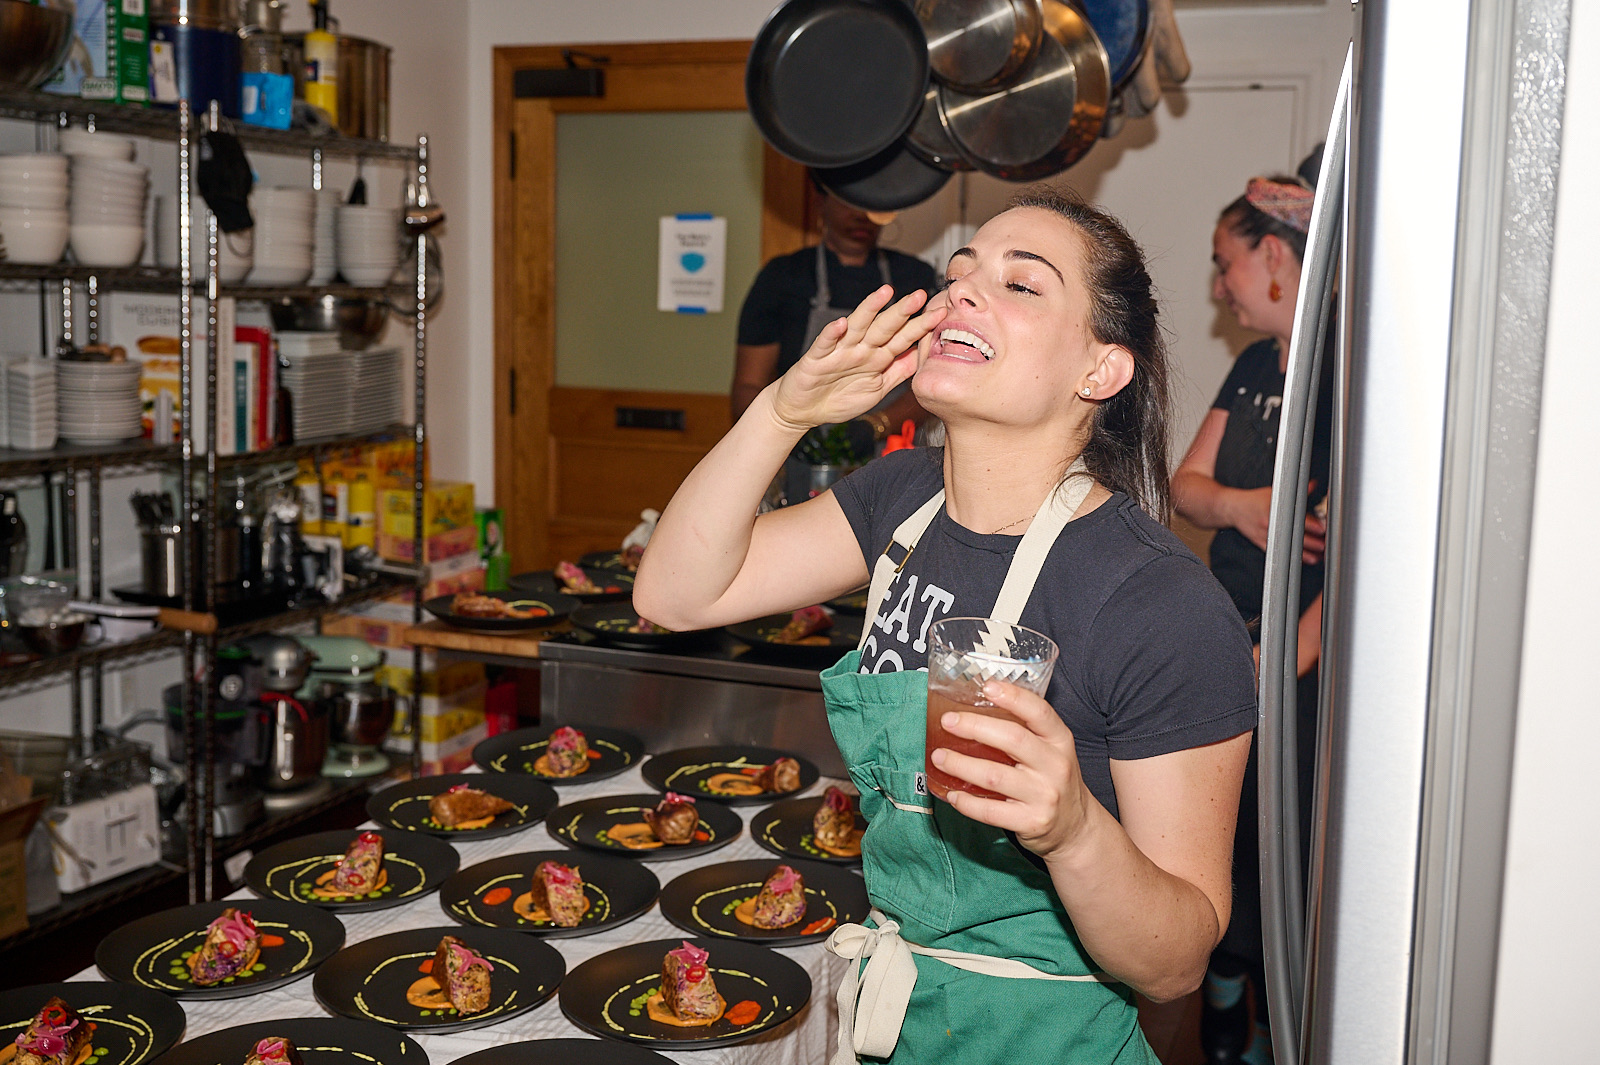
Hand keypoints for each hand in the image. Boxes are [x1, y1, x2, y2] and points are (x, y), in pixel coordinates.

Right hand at [769, 285, 944, 432]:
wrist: (803, 411)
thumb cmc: (839, 398)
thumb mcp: (877, 388)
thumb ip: (898, 371)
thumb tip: (924, 355)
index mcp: (876, 357)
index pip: (902, 338)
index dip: (920, 326)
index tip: (941, 313)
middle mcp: (859, 349)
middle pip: (883, 327)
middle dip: (902, 311)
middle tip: (920, 295)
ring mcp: (838, 351)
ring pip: (856, 326)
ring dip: (870, 309)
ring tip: (884, 293)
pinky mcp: (816, 359)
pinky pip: (825, 344)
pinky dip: (832, 334)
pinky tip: (842, 324)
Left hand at [929, 680, 1095, 860]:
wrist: (1075, 826)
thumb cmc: (1052, 779)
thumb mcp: (1051, 750)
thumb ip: (1024, 730)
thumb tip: (974, 708)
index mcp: (1060, 740)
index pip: (1040, 712)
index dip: (1014, 697)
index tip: (987, 687)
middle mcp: (1055, 765)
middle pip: (1013, 739)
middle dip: (975, 727)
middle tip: (948, 721)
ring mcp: (1044, 795)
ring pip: (994, 776)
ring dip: (961, 765)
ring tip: (939, 757)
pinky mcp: (1031, 822)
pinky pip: (991, 811)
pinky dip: (967, 802)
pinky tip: (952, 794)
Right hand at [1231, 487, 1325, 563]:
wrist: (1233, 509)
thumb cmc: (1253, 500)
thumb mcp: (1274, 492)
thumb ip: (1295, 491)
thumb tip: (1311, 485)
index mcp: (1274, 509)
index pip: (1296, 518)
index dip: (1311, 524)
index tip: (1321, 529)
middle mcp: (1270, 523)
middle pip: (1293, 535)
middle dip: (1311, 542)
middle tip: (1323, 544)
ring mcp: (1265, 535)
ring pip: (1287, 547)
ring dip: (1303, 553)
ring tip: (1316, 556)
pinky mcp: (1261, 543)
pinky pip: (1278, 553)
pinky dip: (1290, 557)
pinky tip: (1301, 559)